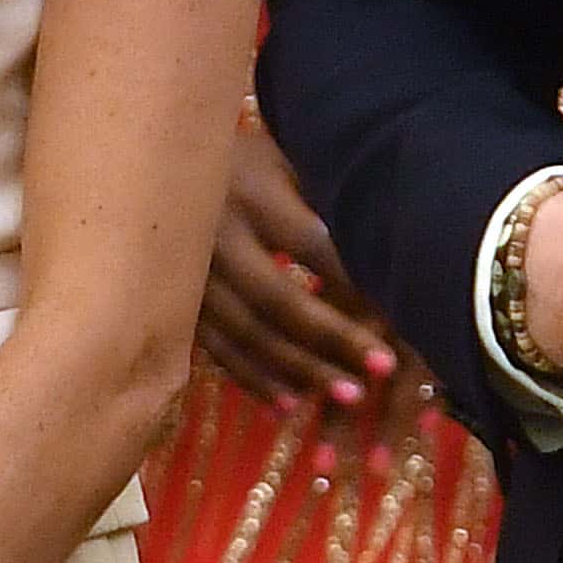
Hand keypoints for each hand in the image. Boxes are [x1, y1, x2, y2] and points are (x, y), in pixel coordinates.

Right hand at [198, 114, 396, 407]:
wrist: (156, 160)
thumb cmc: (246, 157)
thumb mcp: (286, 159)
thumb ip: (326, 197)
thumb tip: (392, 246)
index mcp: (251, 192)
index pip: (313, 244)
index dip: (358, 280)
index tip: (405, 311)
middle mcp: (215, 235)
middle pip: (277, 299)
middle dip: (333, 339)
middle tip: (383, 370)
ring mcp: (189, 274)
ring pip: (246, 335)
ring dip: (300, 371)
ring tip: (351, 398)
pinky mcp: (175, 302)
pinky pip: (215, 350)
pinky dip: (254, 380)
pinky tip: (291, 405)